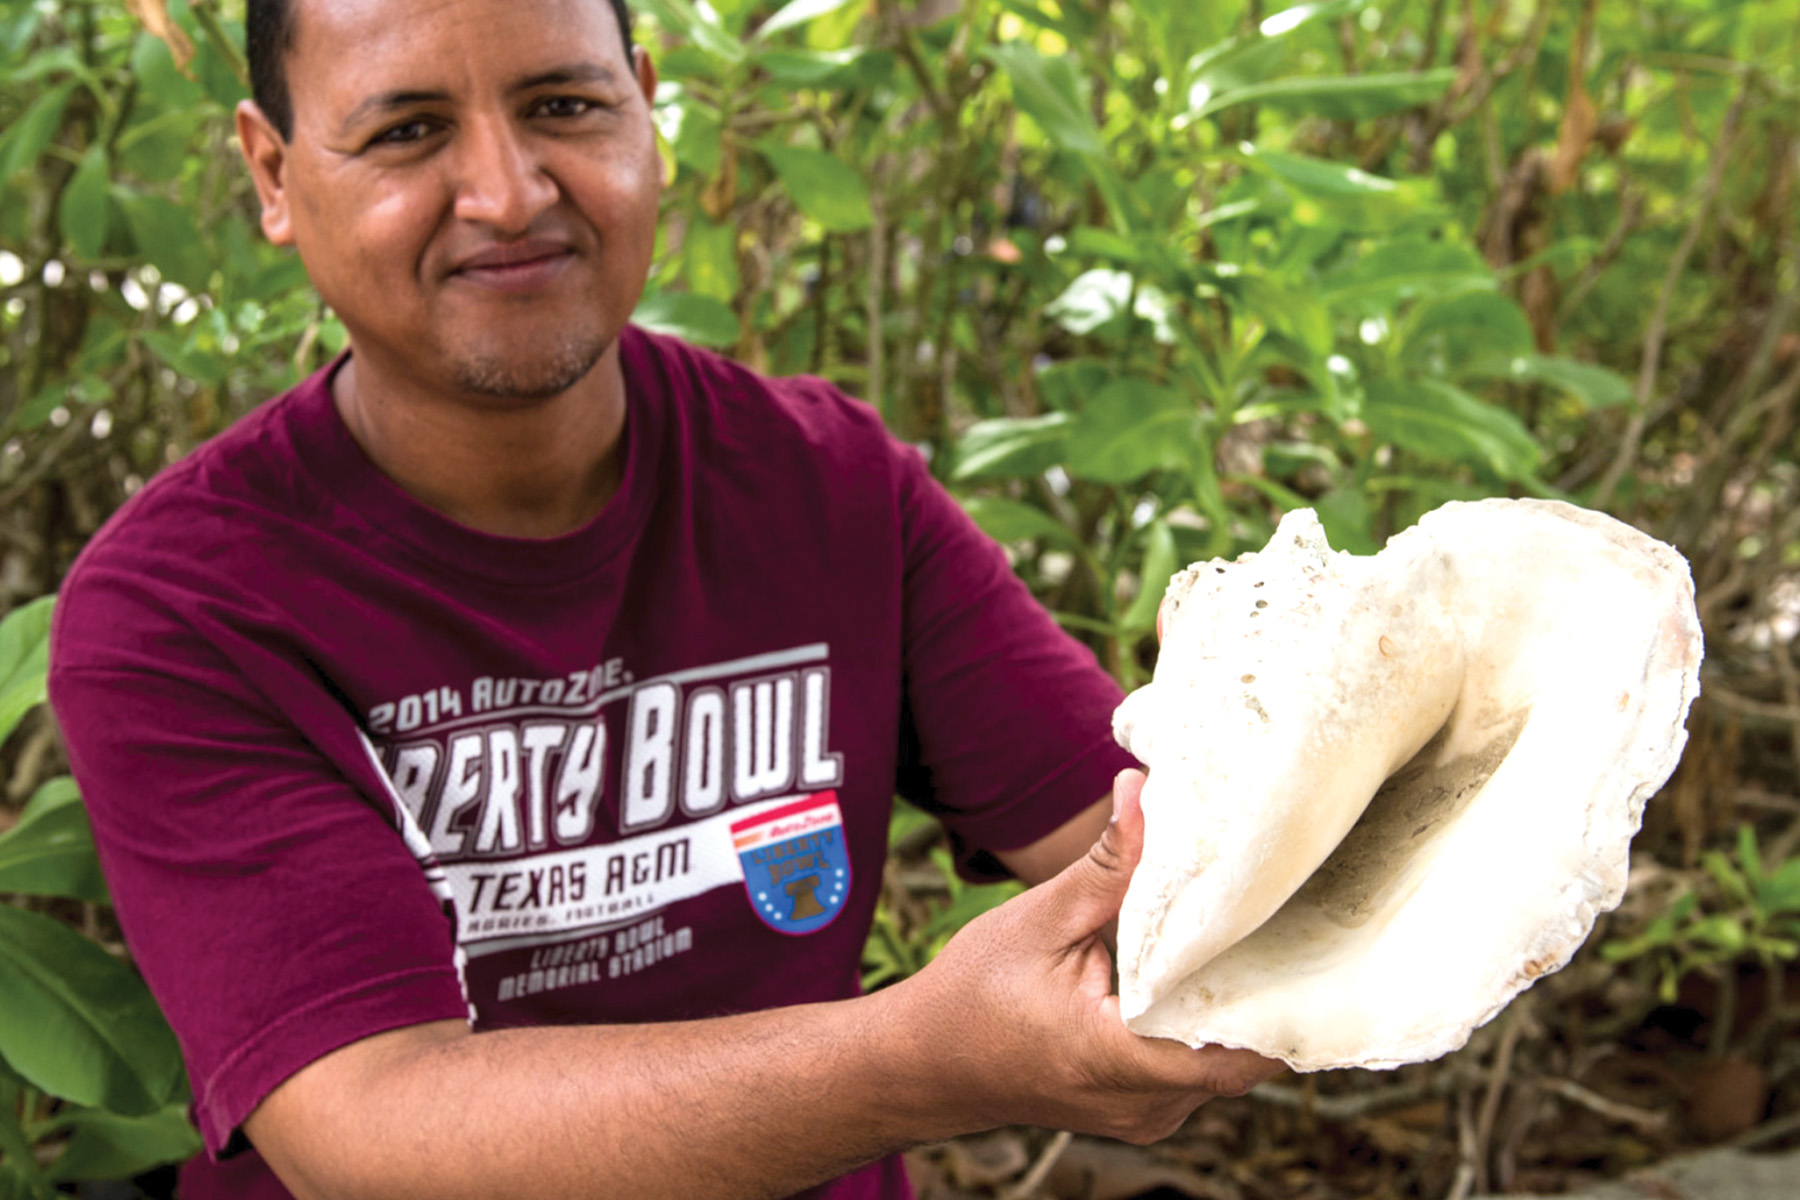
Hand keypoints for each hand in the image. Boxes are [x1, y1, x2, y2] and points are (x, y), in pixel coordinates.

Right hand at [894, 769, 1284, 1144]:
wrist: (927, 1062)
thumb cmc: (973, 994)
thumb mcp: (1040, 920)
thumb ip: (1105, 864)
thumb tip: (1143, 790)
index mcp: (1117, 1059)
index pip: (1237, 1047)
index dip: (1280, 993)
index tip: (1303, 931)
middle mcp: (1145, 1104)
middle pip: (1243, 1053)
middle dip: (1267, 986)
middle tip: (1290, 913)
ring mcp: (1149, 1115)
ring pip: (1227, 1063)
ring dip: (1238, 1004)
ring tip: (1258, 932)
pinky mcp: (1146, 1108)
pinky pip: (1201, 1067)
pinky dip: (1210, 1022)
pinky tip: (1215, 969)